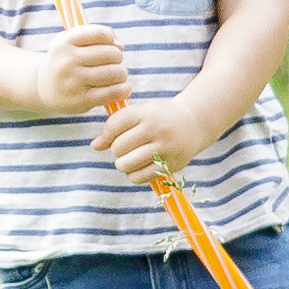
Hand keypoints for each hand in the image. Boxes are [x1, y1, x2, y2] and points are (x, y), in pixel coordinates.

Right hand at [40, 25, 130, 118]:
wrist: (43, 88)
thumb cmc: (65, 61)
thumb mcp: (70, 42)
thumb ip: (95, 38)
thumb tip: (120, 46)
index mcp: (63, 43)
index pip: (99, 33)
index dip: (110, 38)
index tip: (110, 44)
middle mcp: (67, 61)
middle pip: (110, 54)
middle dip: (117, 57)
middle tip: (113, 63)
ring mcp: (74, 82)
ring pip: (115, 73)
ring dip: (121, 73)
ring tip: (117, 75)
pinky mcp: (82, 100)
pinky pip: (112, 92)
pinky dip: (123, 89)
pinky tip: (123, 87)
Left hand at [93, 85, 224, 177]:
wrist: (194, 123)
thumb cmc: (159, 117)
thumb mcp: (139, 113)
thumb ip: (115, 126)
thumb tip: (95, 146)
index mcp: (146, 112)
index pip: (114, 125)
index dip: (107, 135)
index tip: (112, 137)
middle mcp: (156, 129)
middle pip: (118, 147)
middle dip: (116, 151)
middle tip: (124, 148)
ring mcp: (165, 147)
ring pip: (127, 164)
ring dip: (123, 164)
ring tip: (129, 159)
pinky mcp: (172, 164)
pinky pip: (140, 177)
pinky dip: (134, 175)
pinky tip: (139, 167)